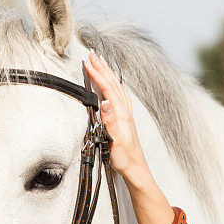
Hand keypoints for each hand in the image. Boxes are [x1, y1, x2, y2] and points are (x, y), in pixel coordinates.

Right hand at [83, 49, 146, 178]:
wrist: (136, 169)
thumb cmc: (124, 159)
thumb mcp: (115, 142)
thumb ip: (110, 122)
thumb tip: (105, 102)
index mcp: (121, 114)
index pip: (107, 89)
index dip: (97, 74)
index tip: (87, 62)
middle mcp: (125, 112)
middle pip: (113, 84)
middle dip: (102, 68)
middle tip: (92, 54)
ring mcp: (127, 115)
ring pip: (117, 87)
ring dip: (108, 73)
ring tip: (101, 62)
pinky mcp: (126, 120)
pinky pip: (120, 96)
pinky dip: (115, 84)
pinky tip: (113, 84)